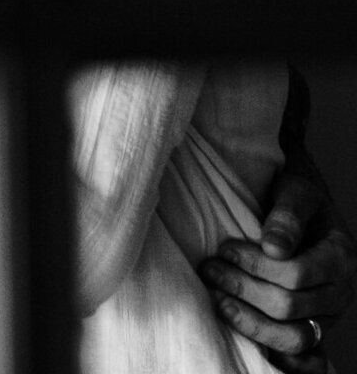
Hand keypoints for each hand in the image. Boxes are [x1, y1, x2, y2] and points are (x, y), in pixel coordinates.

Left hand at [200, 159, 356, 370]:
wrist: (307, 212)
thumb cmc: (298, 199)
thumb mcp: (296, 192)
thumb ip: (287, 216)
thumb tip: (273, 248)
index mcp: (340, 258)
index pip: (295, 275)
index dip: (255, 265)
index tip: (224, 250)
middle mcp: (341, 293)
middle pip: (289, 306)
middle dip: (243, 290)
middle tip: (209, 270)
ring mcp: (329, 316)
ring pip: (294, 338)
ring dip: (251, 324)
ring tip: (218, 300)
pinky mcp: (316, 331)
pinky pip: (305, 358)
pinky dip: (281, 359)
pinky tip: (249, 341)